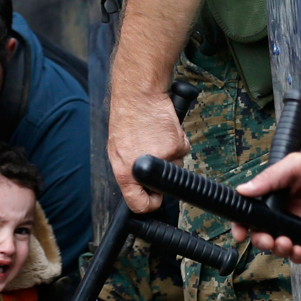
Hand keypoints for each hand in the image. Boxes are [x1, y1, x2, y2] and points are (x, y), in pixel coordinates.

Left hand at [108, 89, 190, 212]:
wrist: (138, 95)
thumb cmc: (126, 120)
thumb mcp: (117, 152)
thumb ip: (129, 174)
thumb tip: (141, 190)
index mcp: (126, 174)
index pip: (141, 205)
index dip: (150, 202)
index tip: (154, 196)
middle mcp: (145, 170)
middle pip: (163, 186)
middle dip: (162, 175)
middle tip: (153, 154)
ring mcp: (164, 158)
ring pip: (175, 167)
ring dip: (170, 157)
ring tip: (156, 138)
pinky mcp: (178, 146)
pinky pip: (182, 151)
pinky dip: (177, 143)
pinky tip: (165, 132)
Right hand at [230, 140, 300, 262]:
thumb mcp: (293, 166)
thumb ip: (268, 178)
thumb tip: (242, 190)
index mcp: (274, 196)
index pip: (251, 214)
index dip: (243, 225)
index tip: (240, 233)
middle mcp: (284, 213)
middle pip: (262, 234)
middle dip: (261, 241)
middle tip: (267, 240)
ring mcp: (299, 226)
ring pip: (279, 246)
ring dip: (278, 249)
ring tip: (286, 242)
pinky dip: (297, 255)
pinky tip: (300, 249)